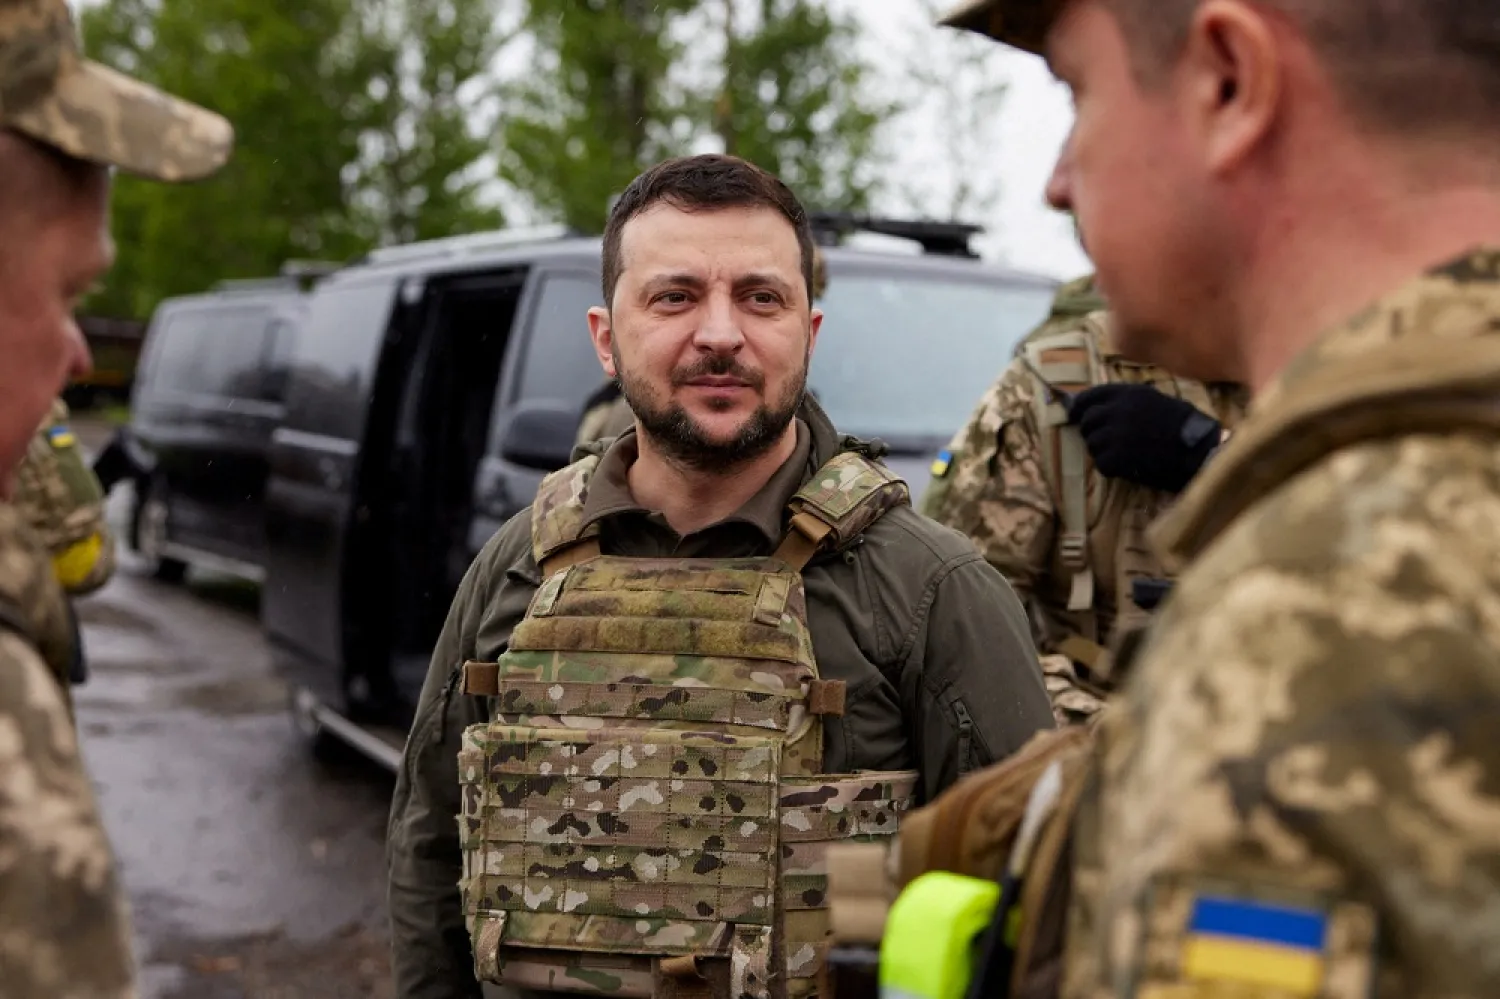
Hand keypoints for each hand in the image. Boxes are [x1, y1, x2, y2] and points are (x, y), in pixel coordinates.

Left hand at [1068, 383, 1220, 492]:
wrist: (1199, 451)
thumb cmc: (1185, 426)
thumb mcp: (1156, 400)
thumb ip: (1127, 401)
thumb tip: (1097, 407)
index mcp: (1129, 393)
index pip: (1090, 396)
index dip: (1080, 407)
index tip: (1074, 415)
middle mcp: (1118, 410)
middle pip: (1087, 421)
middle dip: (1093, 432)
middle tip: (1108, 442)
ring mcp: (1115, 434)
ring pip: (1092, 444)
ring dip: (1103, 451)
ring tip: (1124, 455)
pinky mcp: (1116, 457)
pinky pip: (1101, 463)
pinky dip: (1111, 468)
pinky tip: (1128, 467)